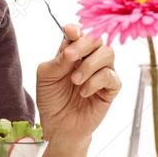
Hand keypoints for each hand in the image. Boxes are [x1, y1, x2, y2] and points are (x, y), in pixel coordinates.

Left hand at [36, 23, 120, 143]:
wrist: (59, 126)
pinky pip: (111, 76)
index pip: (79, 32)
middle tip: (70, 57)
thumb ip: (58, 60)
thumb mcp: (46, 77)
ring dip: (89, 65)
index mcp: (73, 52)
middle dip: (84, 44)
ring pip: (108, 52)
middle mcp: (89, 58)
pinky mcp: (111, 88)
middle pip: (97, 38)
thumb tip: (70, 48)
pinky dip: (95, 82)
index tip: (69, 32)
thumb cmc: (52, 100)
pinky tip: (84, 92)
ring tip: (75, 80)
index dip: (76, 30)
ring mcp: (102, 72)